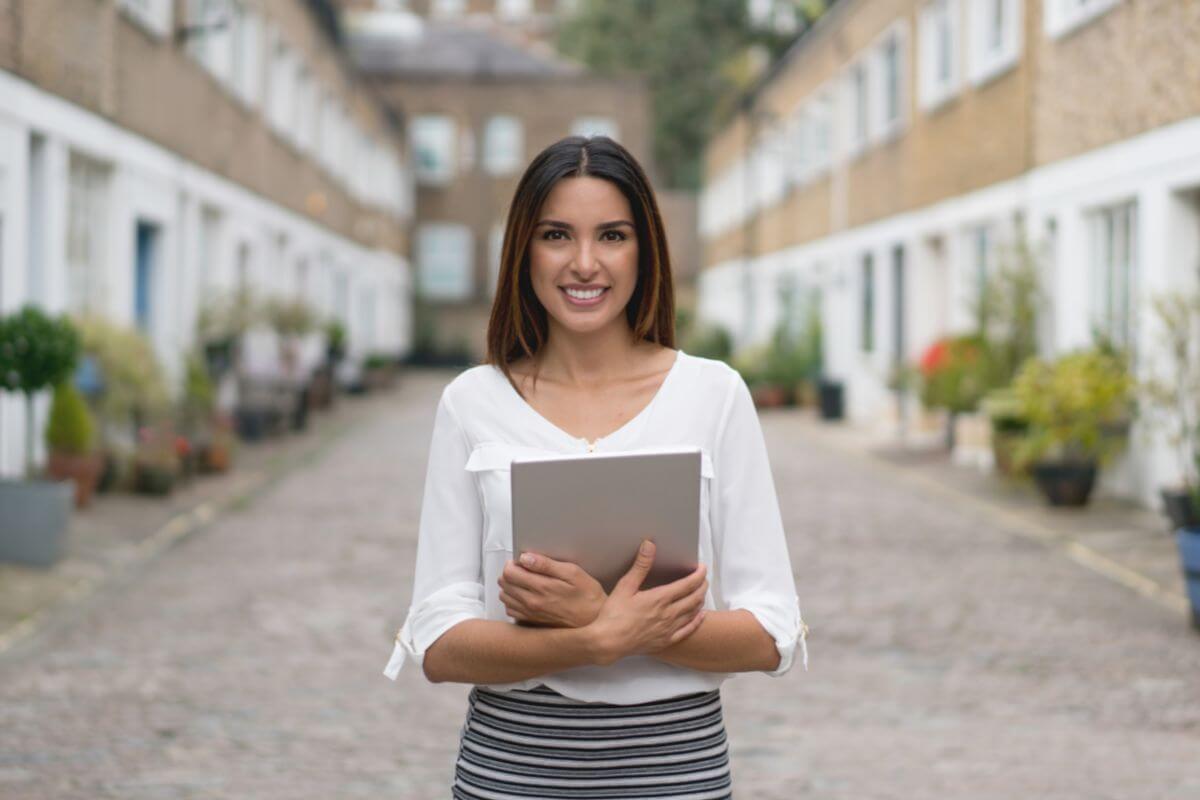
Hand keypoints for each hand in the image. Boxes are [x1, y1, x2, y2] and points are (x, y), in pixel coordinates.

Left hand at [499, 552, 606, 627]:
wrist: (594, 622)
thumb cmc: (587, 597)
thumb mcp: (573, 573)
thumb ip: (547, 564)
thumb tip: (526, 557)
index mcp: (541, 588)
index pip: (509, 572)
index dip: (512, 562)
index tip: (521, 560)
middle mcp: (532, 602)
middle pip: (504, 584)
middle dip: (510, 572)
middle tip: (523, 569)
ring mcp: (530, 614)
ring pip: (505, 597)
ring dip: (510, 586)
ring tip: (523, 581)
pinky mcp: (532, 622)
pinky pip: (511, 610)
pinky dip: (513, 601)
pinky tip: (525, 595)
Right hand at [586, 540, 707, 664]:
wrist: (608, 642)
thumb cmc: (614, 615)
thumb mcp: (625, 586)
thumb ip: (640, 566)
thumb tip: (649, 545)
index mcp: (660, 598)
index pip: (687, 584)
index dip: (698, 574)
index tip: (703, 568)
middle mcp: (668, 614)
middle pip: (694, 598)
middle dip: (702, 586)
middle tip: (704, 578)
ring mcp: (669, 629)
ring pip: (693, 613)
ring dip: (700, 601)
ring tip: (702, 592)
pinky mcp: (665, 641)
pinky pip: (687, 630)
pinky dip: (697, 621)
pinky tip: (700, 616)